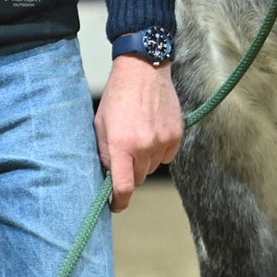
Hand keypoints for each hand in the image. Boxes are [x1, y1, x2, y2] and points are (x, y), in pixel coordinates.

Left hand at [95, 56, 183, 211]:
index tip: (116, 206)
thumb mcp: (101, 126)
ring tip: (139, 137)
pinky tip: (152, 133)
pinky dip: (159, 151)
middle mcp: (144, 146)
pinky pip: (167, 156)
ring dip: (145, 160)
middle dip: (130, 171)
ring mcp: (163, 140)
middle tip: (125, 154)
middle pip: (139, 177)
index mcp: (121, 144)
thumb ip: (106, 153)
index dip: (119, 201)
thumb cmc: (118, 96)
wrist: (143, 70)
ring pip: (153, 167)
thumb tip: (111, 177)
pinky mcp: (176, 133)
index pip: (123, 186)